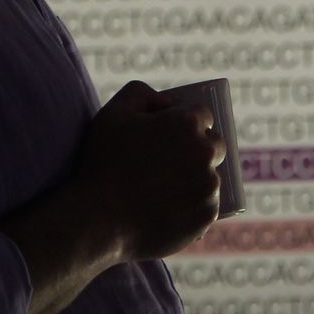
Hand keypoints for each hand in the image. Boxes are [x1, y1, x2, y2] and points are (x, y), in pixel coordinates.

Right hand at [75, 81, 224, 262]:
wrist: (98, 220)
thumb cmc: (102, 164)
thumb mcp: (113, 113)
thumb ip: (142, 93)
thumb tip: (167, 103)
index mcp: (186, 123)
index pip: (202, 116)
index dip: (186, 123)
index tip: (170, 135)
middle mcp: (205, 152)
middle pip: (214, 145)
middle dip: (198, 149)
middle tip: (169, 163)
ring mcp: (209, 186)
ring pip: (210, 177)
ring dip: (194, 180)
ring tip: (162, 191)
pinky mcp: (207, 215)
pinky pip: (206, 206)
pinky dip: (192, 207)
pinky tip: (167, 210)